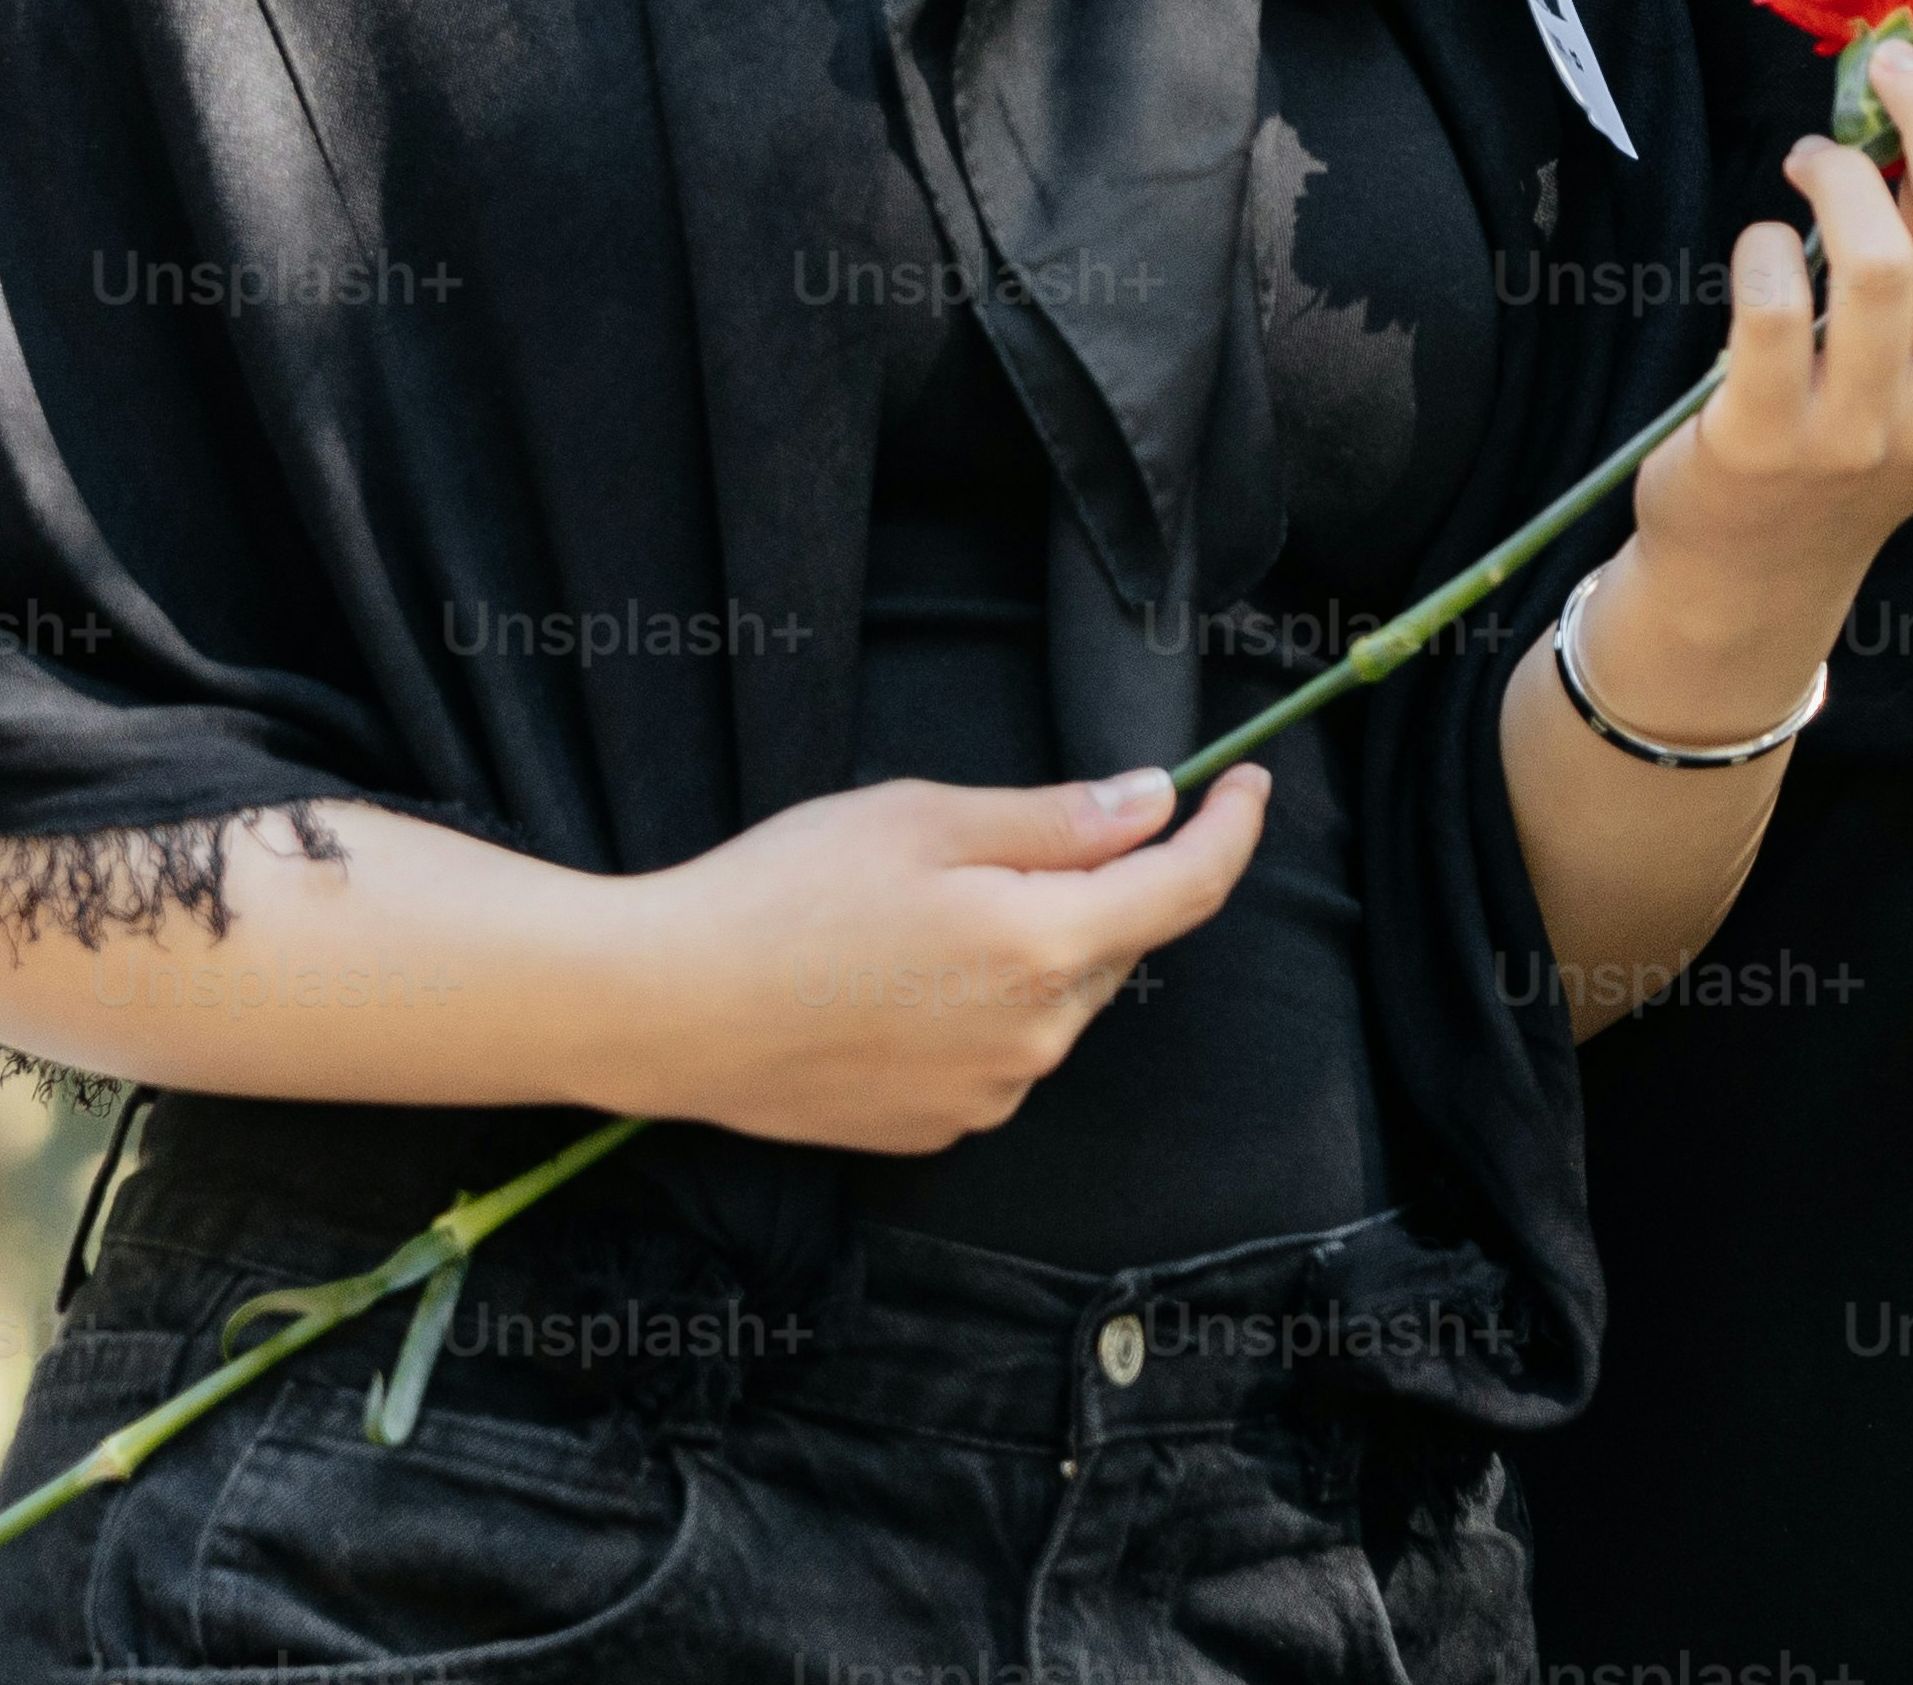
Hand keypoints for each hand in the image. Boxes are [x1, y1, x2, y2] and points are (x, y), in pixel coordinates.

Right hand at [605, 765, 1271, 1150]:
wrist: (665, 1010)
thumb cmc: (783, 893)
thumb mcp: (925, 816)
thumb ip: (1058, 819)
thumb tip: (1156, 804)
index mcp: (1045, 949)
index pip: (1187, 890)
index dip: (1231, 828)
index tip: (1247, 783)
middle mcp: (1035, 1040)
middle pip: (1115, 943)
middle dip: (1100, 882)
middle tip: (1013, 833)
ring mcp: (987, 1096)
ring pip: (1055, 998)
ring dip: (1035, 946)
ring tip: (919, 909)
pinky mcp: (938, 1129)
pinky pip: (1001, 1050)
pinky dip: (983, 1002)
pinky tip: (897, 975)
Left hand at [1594, 10, 1912, 730]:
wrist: (1757, 570)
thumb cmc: (1851, 431)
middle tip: (1884, 64)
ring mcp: (1866, 434)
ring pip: (1879, 259)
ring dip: (1840, 176)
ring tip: (1811, 160)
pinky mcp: (1768, 443)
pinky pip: (1774, 310)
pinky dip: (1765, 250)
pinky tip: (1762, 243)